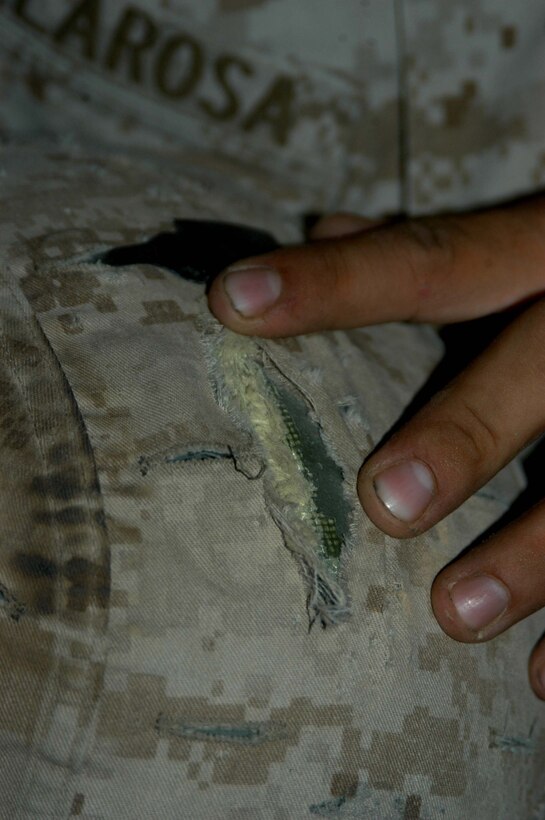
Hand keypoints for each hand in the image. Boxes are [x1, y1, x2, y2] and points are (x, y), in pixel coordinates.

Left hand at [207, 198, 544, 699]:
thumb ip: (438, 243)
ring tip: (453, 615)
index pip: (429, 261)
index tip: (231, 302)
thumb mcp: (524, 236)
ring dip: (533, 555)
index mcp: (540, 248)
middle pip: (533, 367)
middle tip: (385, 503)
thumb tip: (325, 230)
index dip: (333, 282)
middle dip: (465, 432)